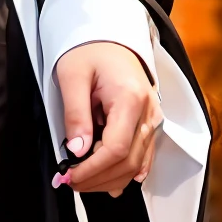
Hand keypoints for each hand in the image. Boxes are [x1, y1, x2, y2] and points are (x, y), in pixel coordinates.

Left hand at [53, 41, 161, 197]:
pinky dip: (126, 173)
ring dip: (109, 180)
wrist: (110, 37)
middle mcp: (148, 112)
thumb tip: (77, 151)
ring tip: (82, 182)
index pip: (116, 149)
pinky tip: (111, 184)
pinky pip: (143, 156)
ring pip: (136, 164)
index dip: (92, 169)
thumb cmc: (89, 50)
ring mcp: (152, 119)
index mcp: (130, 98)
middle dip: (98, 179)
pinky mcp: (150, 123)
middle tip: (69, 182)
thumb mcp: (72, 76)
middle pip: (128, 162)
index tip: (69, 176)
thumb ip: (75, 114)